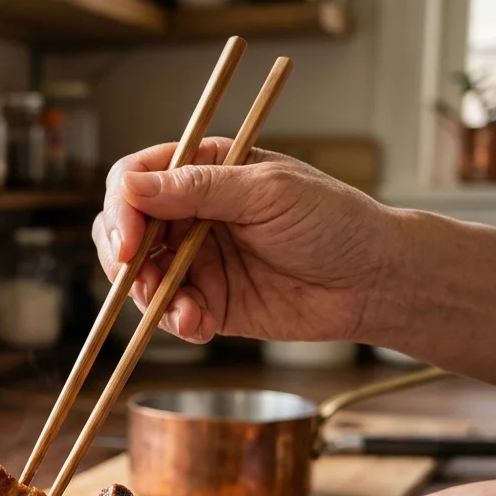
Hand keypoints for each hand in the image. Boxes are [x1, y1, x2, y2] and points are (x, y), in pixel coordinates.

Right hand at [92, 138, 399, 344]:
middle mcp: (192, 214)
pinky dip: (175, 321)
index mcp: (204, 171)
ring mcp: (197, 260)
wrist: (373, 281)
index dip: (122, 208)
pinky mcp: (209, 302)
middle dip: (123, 257)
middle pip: (124, 230)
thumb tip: (129, 188)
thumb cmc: (333, 221)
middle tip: (136, 277)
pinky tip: (197, 324)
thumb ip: (196, 190)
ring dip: (148, 296)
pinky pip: (170, 313)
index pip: (135, 180)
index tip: (130, 240)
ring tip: (182, 308)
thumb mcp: (265, 192)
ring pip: (140, 277)